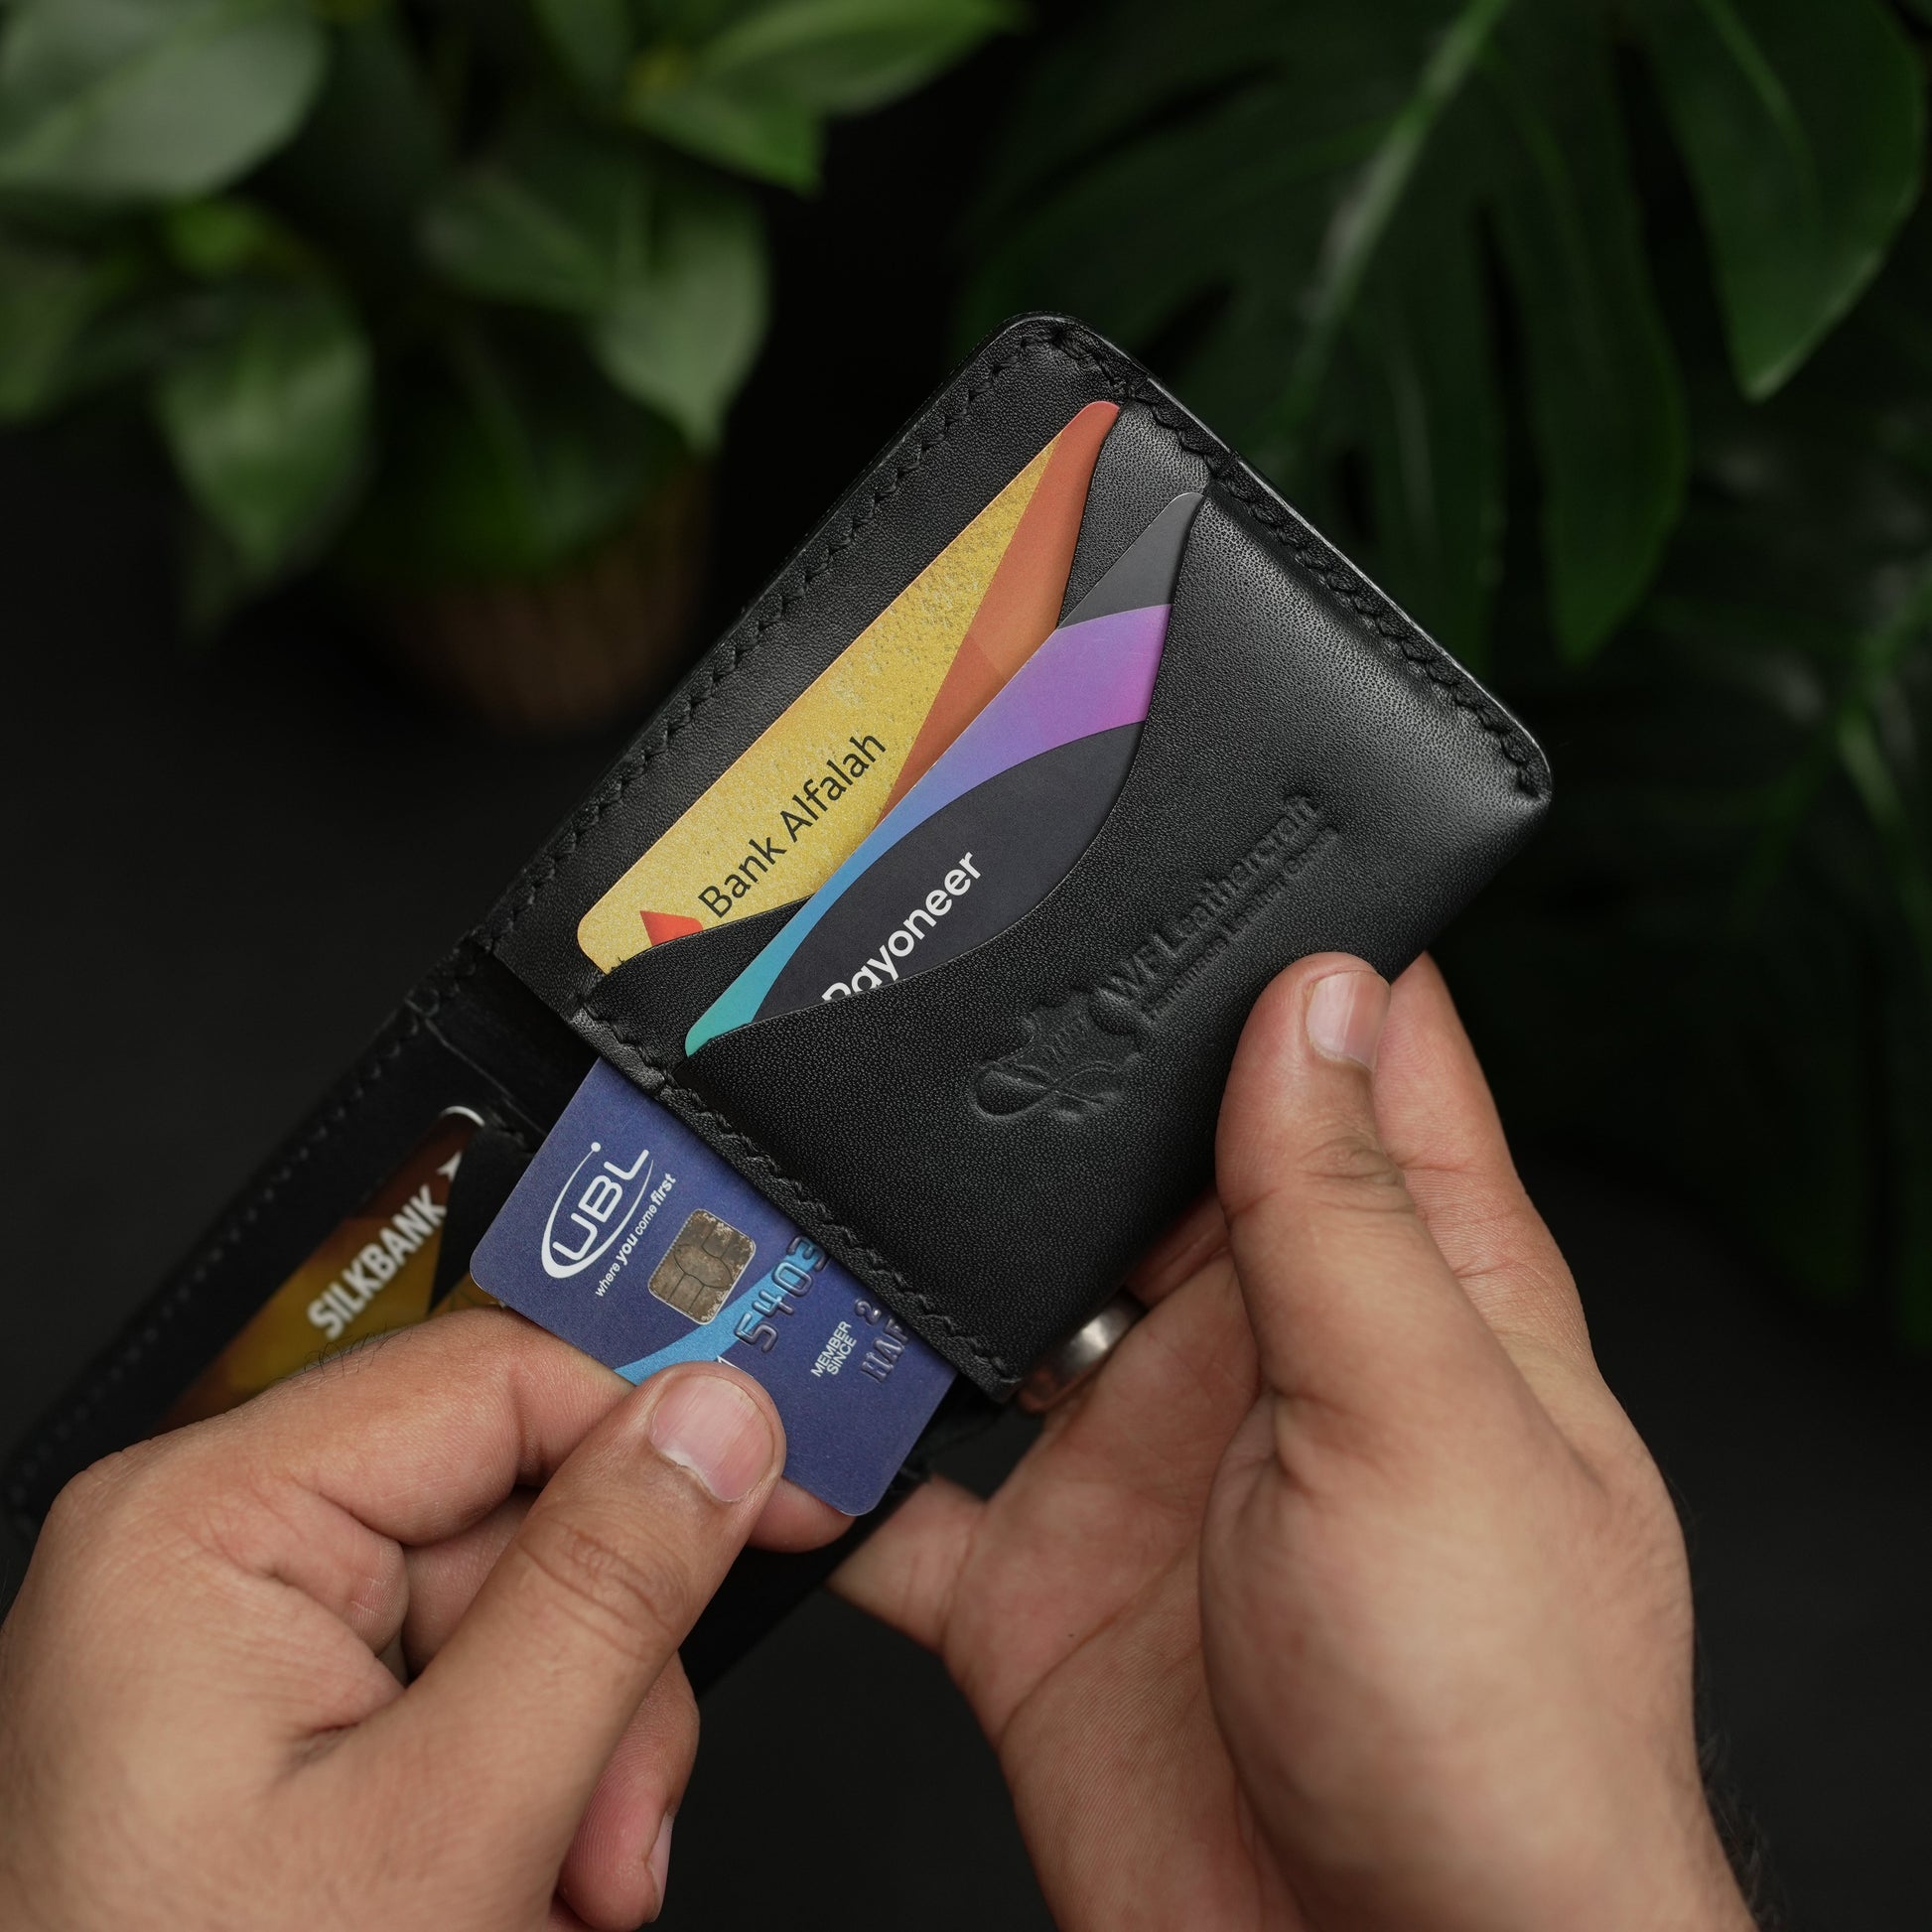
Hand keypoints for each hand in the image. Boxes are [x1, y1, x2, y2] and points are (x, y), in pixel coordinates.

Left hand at [0, 1316, 840, 1931]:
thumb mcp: (451, 1824)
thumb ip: (601, 1596)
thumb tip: (714, 1422)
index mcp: (205, 1524)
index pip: (497, 1375)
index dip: (660, 1432)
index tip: (782, 1495)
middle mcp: (212, 1554)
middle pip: (521, 1506)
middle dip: (607, 1669)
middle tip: (612, 1820)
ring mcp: (243, 1641)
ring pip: (521, 1606)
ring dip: (583, 1750)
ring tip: (557, 1885)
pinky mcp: (280, 1716)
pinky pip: (470, 1683)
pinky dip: (529, 1786)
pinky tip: (511, 1881)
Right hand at [835, 955, 1755, 1931]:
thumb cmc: (1499, 1732)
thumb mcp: (1424, 1425)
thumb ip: (1344, 1214)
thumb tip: (1319, 1000)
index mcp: (1393, 1287)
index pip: (1355, 1060)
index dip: (1284, 948)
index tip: (1186, 848)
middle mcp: (1255, 1355)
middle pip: (1132, 1165)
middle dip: (1042, 1092)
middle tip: (926, 991)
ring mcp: (1133, 1463)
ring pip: (990, 1308)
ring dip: (908, 1263)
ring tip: (807, 1175)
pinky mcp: (1029, 1580)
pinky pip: (897, 1487)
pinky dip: (824, 1457)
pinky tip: (762, 1409)